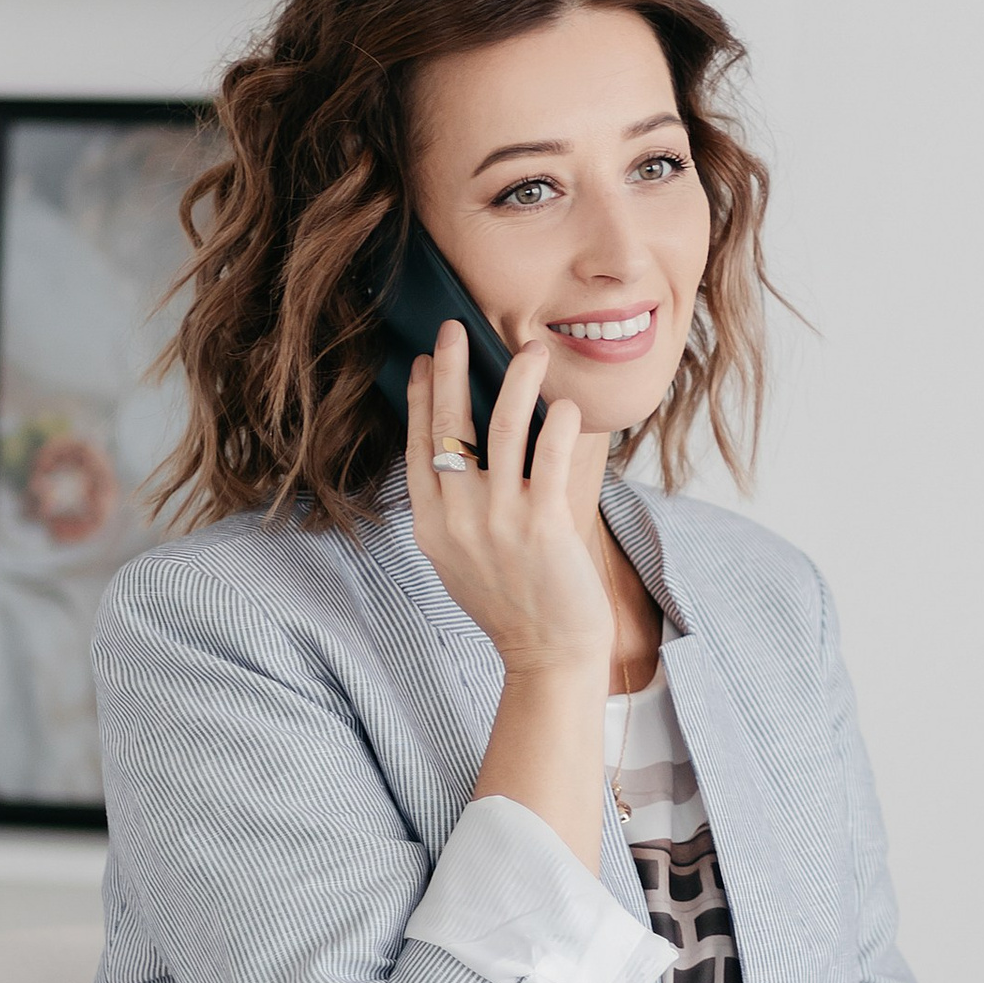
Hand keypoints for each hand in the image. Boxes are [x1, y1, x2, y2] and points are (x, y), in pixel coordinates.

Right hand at [405, 323, 609, 684]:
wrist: (547, 653)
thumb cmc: (510, 603)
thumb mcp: (460, 559)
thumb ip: (452, 511)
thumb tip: (454, 456)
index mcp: (431, 526)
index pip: (417, 445)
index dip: (419, 398)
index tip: (423, 361)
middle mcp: (458, 520)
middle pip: (448, 427)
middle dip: (450, 370)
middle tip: (457, 329)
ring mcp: (499, 522)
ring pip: (503, 429)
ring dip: (516, 382)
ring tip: (531, 351)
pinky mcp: (543, 526)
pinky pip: (550, 457)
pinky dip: (558, 424)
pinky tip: (566, 405)